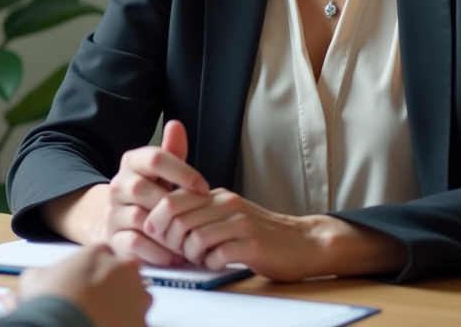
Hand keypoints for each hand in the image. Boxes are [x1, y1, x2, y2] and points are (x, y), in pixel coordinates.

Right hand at [18, 244, 150, 326]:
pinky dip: (127, 326)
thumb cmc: (49, 304)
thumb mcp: (32, 283)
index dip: (93, 271)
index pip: (103, 254)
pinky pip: (138, 322)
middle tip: (96, 303)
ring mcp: (138, 297)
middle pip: (126, 273)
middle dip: (115, 286)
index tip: (84, 285)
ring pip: (137, 299)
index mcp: (99, 253)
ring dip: (125, 307)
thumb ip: (33, 281)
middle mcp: (124, 269)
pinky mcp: (143, 322)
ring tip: (102, 320)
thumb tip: (10, 294)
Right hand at [100, 120, 208, 264]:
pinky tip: (174, 254)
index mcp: (132, 162)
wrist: (119, 221)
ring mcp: (113, 212)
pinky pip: (134, 243)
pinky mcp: (113, 237)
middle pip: (144, 188)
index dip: (183, 172)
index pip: (155, 158)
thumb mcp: (162, 172)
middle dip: (174, 205)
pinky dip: (157, 251)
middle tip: (198, 218)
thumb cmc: (151, 194)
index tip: (205, 188)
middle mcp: (119, 184)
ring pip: (140, 218)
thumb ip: (172, 151)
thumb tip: (176, 124)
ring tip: (191, 239)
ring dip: (168, 230)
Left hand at [143, 190, 407, 281]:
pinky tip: (219, 264)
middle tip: (179, 253)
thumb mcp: (228, 213)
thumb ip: (200, 212)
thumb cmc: (260, 232)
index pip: (172, 200)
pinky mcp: (252, 244)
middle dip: (171, 242)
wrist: (302, 242)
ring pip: (195, 238)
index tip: (160, 237)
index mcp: (217, 195)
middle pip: (178, 219)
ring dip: (191, 255)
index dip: (158, 221)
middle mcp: (227, 204)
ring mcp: (240, 223)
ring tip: (201, 259)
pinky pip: (217, 256)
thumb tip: (161, 221)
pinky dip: (211, 265)